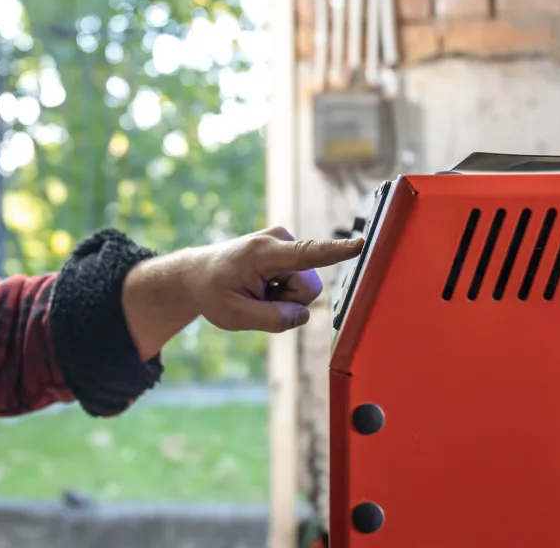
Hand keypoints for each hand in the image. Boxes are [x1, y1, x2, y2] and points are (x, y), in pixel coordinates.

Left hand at [122, 227, 364, 358]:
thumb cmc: (213, 292)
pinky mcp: (290, 252)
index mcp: (264, 252)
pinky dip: (283, 293)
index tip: (361, 243)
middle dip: (288, 303)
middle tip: (256, 299)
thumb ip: (273, 320)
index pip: (307, 254)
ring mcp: (286, 243)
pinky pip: (300, 284)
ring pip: (305, 290)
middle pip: (308, 289)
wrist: (199, 274)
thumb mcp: (234, 316)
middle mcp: (280, 240)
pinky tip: (262, 287)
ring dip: (284, 299)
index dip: (336, 251)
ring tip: (257, 291)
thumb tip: (303, 316)